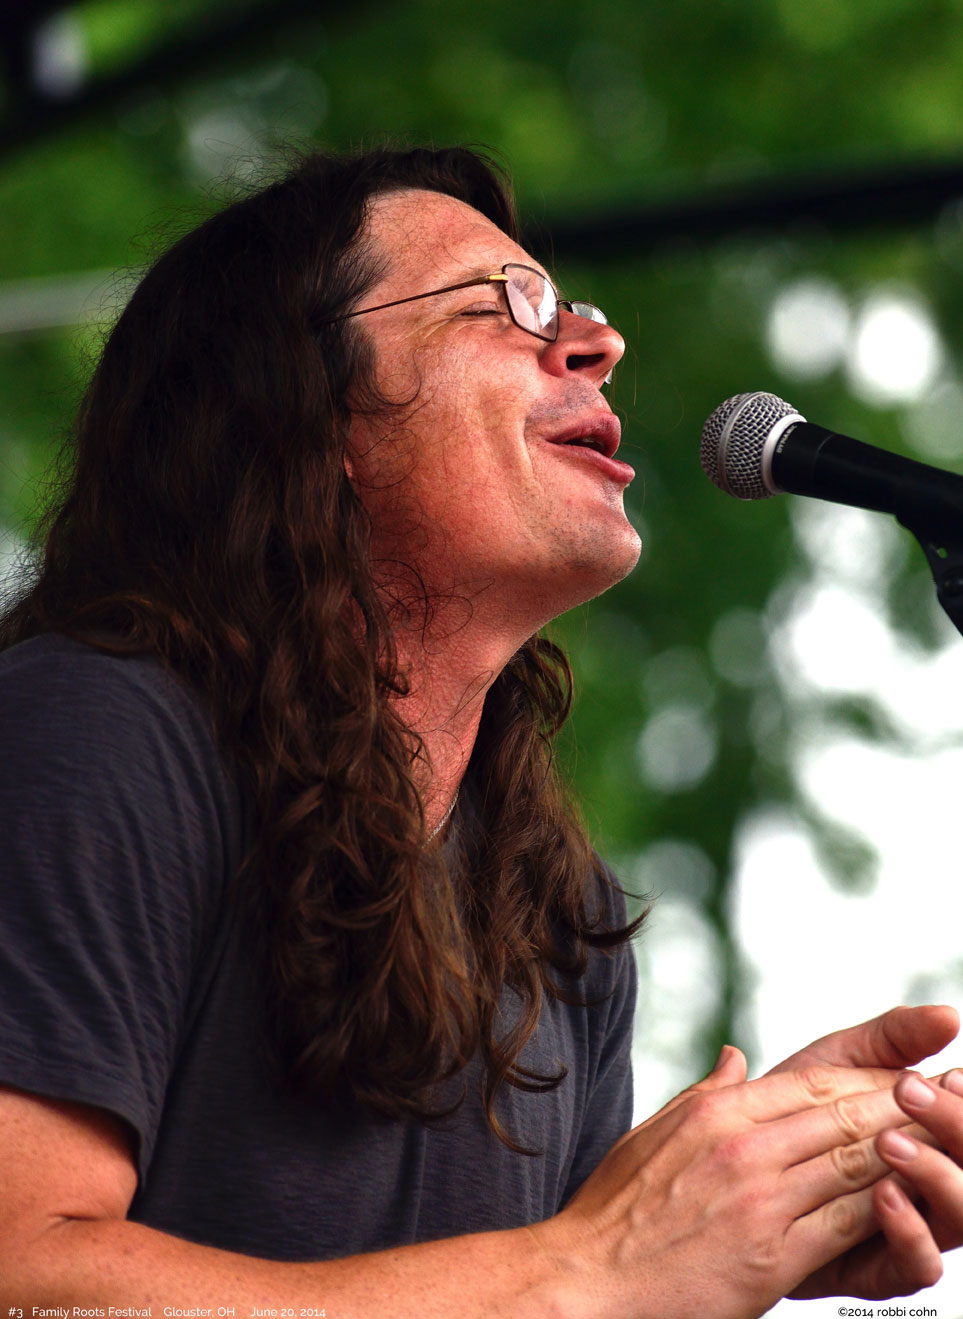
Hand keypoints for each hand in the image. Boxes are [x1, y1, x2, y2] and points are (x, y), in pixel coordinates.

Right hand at [536, 1048, 914, 1318]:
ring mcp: (760, 1203)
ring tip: (939, 1144)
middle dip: (896, 1108)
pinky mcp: (772, 1258)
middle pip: (841, 1117)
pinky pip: (844, 1224)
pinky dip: (884, 1210)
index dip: (861, 1079)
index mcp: (716, 1114)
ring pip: (853, 1165)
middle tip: (937, 1100)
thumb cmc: (616, 1209)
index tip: (895, 1077)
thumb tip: (735, 1056)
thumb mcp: (654, 1132)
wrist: (591, 1279)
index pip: (809, 1083)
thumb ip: (703, 1093)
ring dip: (902, 1154)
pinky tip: (909, 1202)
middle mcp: (743, 1148)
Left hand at [783, 1007, 961, 1301]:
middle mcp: (930, 1185)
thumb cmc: (787, 1106)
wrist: (723, 1169)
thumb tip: (949, 1016)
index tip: (951, 1074)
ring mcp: (910, 1228)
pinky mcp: (879, 1267)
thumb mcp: (838, 1060)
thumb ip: (893, 1037)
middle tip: (917, 1096)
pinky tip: (885, 1195)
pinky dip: (910, 1231)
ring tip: (891, 1142)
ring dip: (937, 1176)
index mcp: (930, 1135)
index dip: (962, 1101)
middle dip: (957, 1129)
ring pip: (960, 1217)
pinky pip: (918, 1265)